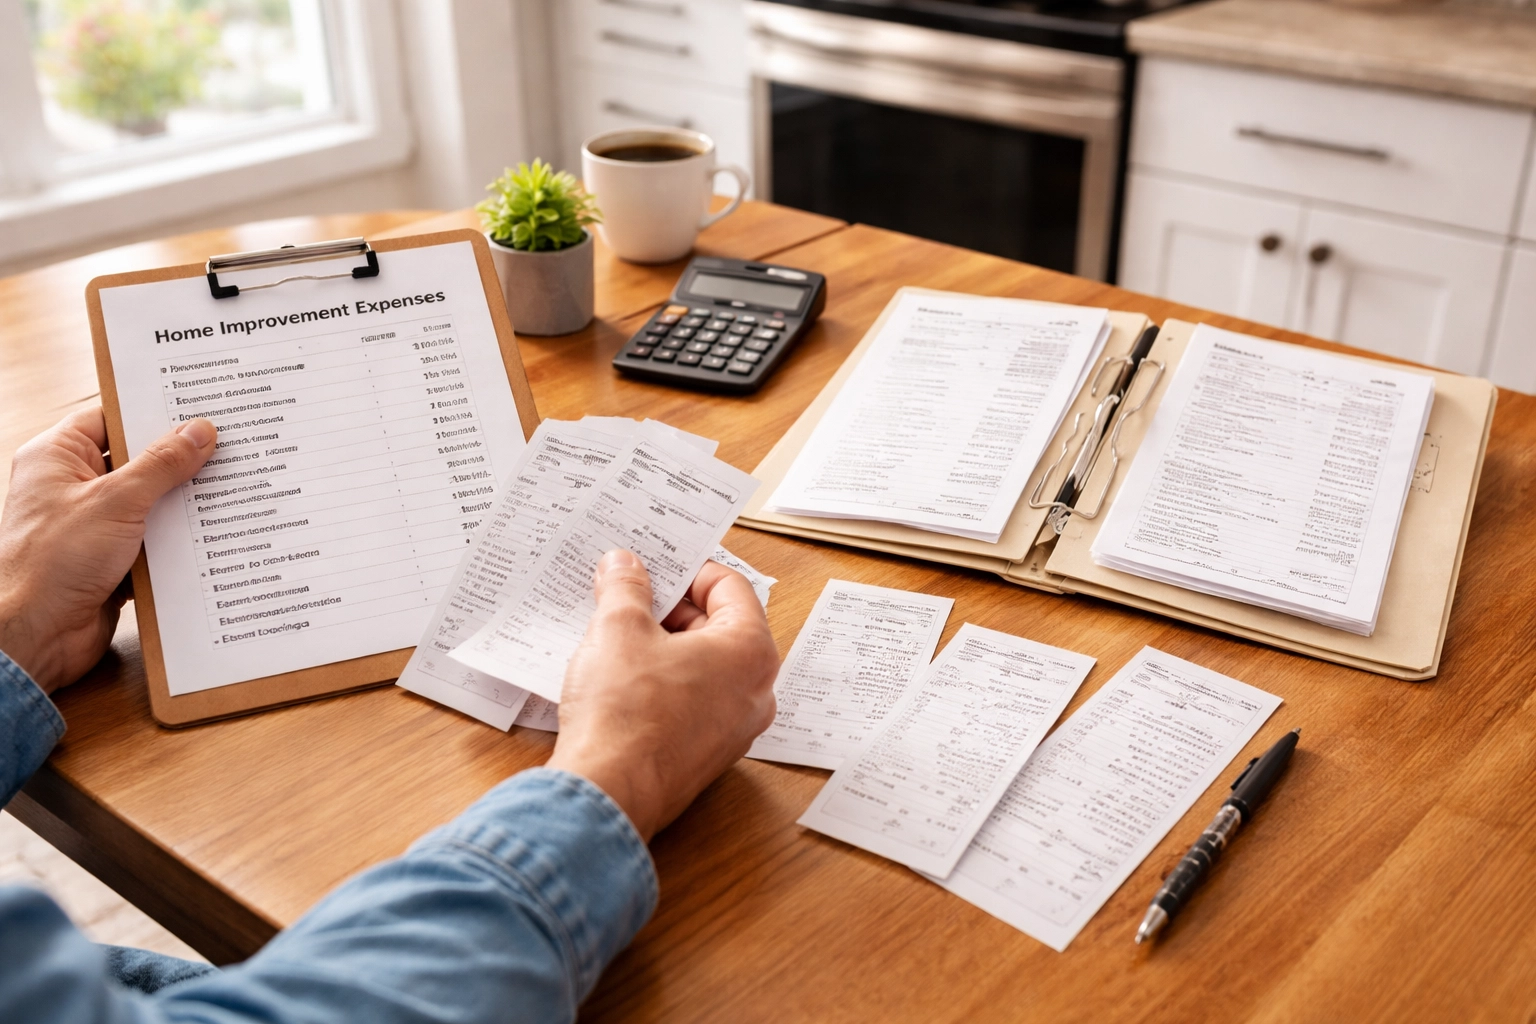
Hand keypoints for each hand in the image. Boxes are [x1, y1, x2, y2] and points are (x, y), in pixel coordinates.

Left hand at [0, 408, 215, 693]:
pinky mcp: (112, 558)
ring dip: (184, 502)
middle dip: (180, 459)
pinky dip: (180, 538)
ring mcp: (93, 524)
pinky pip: (155, 537)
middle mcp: (72, 486)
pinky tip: (214, 532)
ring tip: (231, 487)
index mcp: (57, 457)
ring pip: (150, 501)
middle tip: (227, 446)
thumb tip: (198, 431)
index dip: (153, 412)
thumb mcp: (115, 501)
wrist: (36, 636)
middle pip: (137, 460)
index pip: (111, 418)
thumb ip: (161, 464)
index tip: (198, 407)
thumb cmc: (52, 563)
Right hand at [548, 550, 779, 840]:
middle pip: (720, 626)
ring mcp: (735, 728)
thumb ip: (626, 587)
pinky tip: (623, 677)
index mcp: (750, 651)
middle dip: (673, 607)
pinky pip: (694, 702)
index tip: (655, 564)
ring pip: (705, 667)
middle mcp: (756, 692)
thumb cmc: (625, 714)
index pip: (730, 586)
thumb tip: (624, 566)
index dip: (688, 568)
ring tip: (619, 633)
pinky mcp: (708, 754)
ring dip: (666, 645)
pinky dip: (666, 682)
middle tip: (630, 594)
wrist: (609, 793)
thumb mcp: (618, 629)